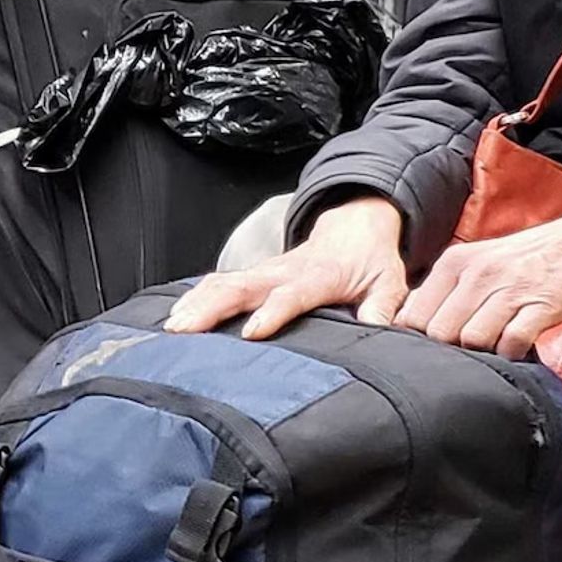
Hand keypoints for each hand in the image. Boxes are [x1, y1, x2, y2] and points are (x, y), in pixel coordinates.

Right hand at [165, 196, 407, 340]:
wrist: (355, 229)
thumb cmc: (371, 262)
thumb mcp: (389, 283)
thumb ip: (382, 307)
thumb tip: (378, 329)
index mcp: (319, 276)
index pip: (292, 294)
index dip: (273, 311)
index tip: (252, 332)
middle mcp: (285, 271)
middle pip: (243, 286)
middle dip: (211, 307)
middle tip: (184, 330)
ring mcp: (265, 271)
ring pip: (225, 283)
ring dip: (197, 303)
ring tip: (172, 328)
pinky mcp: (254, 275)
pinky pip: (220, 282)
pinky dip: (195, 296)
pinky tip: (175, 315)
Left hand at [394, 204, 561, 356]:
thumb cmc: (523, 261)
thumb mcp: (475, 263)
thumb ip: (444, 291)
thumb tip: (410, 326)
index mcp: (454, 264)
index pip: (413, 316)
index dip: (418, 340)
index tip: (430, 350)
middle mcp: (477, 274)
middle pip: (439, 333)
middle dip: (450, 351)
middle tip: (467, 353)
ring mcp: (509, 290)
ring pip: (472, 340)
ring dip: (482, 353)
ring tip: (493, 349)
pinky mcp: (540, 306)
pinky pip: (512, 343)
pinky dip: (512, 353)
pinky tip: (517, 348)